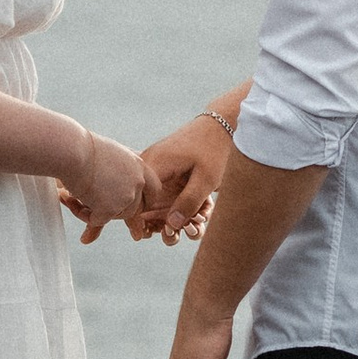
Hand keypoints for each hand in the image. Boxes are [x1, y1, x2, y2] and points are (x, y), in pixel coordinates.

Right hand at [59, 131, 151, 234]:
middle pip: (136, 209)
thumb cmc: (83, 148)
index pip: (154, 190)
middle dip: (119, 211)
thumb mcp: (111, 154)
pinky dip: (83, 213)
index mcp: (139, 166)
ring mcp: (125, 196)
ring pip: (116, 216)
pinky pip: (97, 220)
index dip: (144, 200)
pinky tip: (70, 198)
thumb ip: (122, 169)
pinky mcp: (110, 209)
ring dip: (98, 212)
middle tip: (97, 204)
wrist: (70, 151)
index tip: (129, 202)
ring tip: (77, 196)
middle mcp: (137, 182)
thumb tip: (117, 182)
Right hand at [131, 114, 233, 242]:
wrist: (222, 124)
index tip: (144, 235)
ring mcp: (155, 162)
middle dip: (147, 219)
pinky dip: (163, 201)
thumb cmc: (215, 149)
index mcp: (155, 163)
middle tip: (159, 234)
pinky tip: (175, 211)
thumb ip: (188, 202)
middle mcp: (149, 162)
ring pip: (146, 194)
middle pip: (137, 197)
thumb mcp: (206, 179)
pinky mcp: (162, 165)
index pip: (135, 197)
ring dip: (157, 211)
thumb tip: (171, 225)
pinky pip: (155, 187)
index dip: (135, 219)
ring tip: (169, 225)